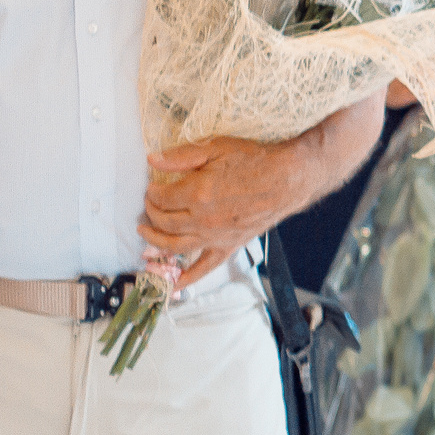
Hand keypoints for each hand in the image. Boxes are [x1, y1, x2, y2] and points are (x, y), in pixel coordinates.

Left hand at [139, 136, 320, 286]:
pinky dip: (186, 278)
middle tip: (149, 205)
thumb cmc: (256, 161)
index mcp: (197, 193)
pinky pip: (203, 268)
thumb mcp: (216, 148)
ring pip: (174, 246)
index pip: (161, 198)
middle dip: (151, 213)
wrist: (289, 179)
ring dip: (154, 243)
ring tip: (145, 235)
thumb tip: (152, 159)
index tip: (153, 187)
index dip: (152, 192)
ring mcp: (215, 236)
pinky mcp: (228, 246)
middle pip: (163, 222)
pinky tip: (171, 286)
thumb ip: (182, 156)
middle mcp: (203, 219)